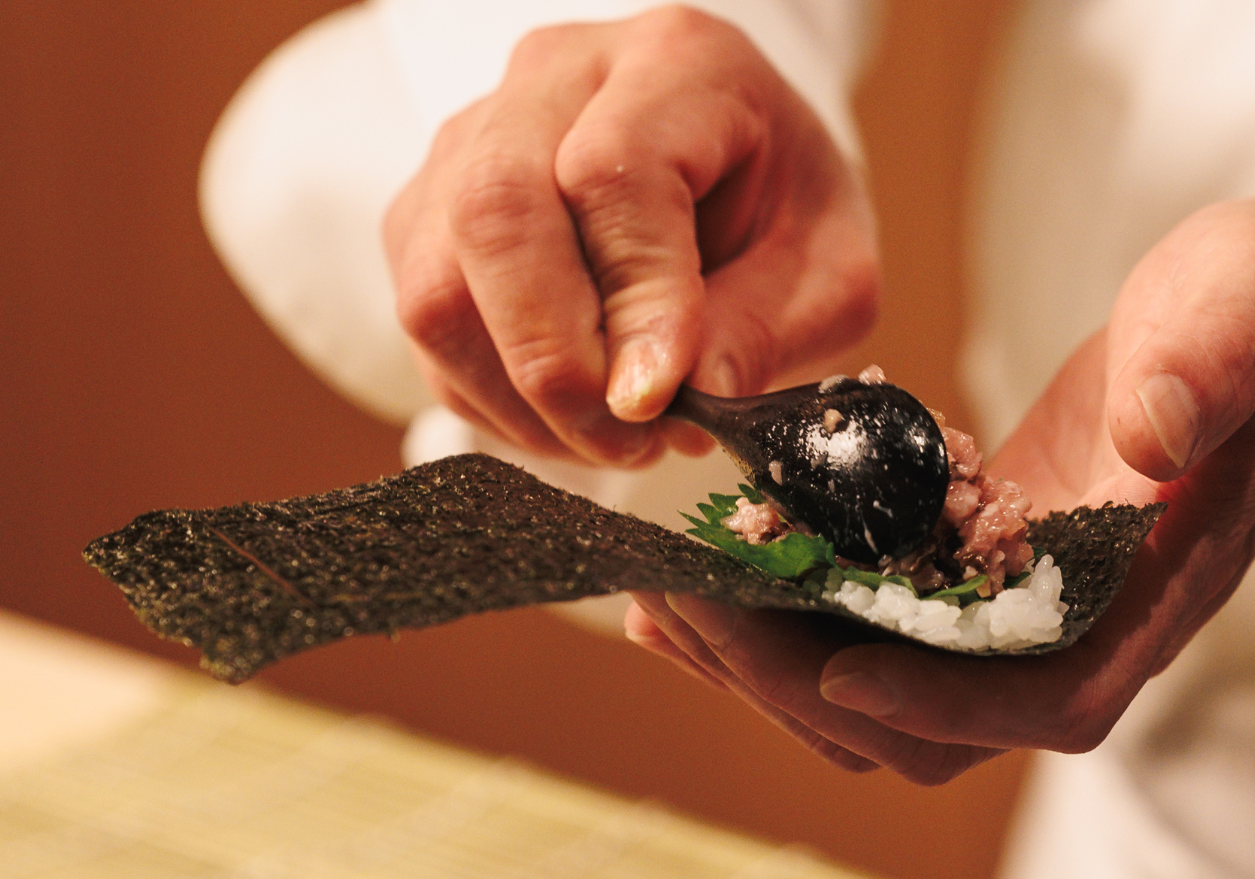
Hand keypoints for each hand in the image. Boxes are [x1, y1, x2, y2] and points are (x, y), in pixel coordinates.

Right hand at [383, 6, 877, 465]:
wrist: (732, 172)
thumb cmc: (783, 210)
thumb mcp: (826, 271)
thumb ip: (763, 328)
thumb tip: (678, 398)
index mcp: (677, 64)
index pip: (613, 172)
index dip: (634, 298)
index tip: (662, 396)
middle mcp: (557, 78)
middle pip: (495, 212)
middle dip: (554, 360)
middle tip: (629, 437)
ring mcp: (473, 138)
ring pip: (437, 280)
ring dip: (518, 394)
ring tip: (609, 437)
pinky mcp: (428, 209)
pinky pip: (427, 321)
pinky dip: (492, 397)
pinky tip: (568, 415)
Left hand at [628, 199, 1254, 781]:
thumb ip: (1210, 367)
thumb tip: (1147, 439)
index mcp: (1153, 590)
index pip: (1050, 700)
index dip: (944, 705)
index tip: (838, 668)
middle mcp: (1077, 625)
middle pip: (934, 725)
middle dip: (804, 680)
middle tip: (693, 595)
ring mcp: (1015, 606)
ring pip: (880, 690)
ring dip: (768, 661)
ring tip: (666, 592)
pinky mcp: (967, 570)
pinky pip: (863, 623)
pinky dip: (780, 607)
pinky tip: (703, 562)